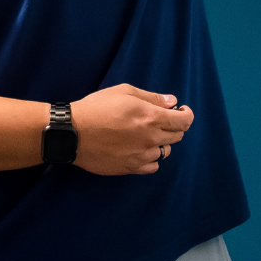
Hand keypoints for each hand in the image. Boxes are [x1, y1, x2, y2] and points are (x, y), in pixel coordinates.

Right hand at [70, 83, 193, 175]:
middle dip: (174, 126)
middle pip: (177, 136)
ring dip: (162, 141)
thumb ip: (151, 97)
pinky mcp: (130, 168)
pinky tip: (140, 148)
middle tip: (163, 119)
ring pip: (165, 151)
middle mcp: (150, 139)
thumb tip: (172, 101)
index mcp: (151, 118)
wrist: (73, 133)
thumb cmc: (96, 108)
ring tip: (147, 133)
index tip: (182, 111)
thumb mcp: (124, 92)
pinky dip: (151, 157)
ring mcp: (141, 156)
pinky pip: (152, 166)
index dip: (187, 114)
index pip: (184, 121)